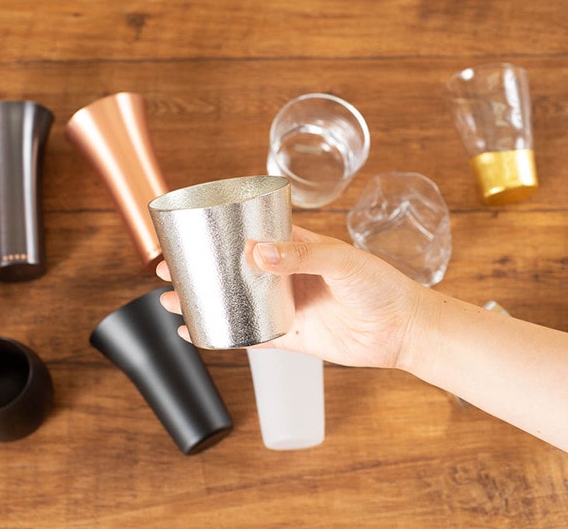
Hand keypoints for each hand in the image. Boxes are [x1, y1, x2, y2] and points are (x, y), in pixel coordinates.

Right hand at [157, 225, 427, 367]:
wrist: (401, 329)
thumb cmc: (379, 285)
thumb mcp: (342, 260)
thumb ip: (303, 255)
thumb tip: (258, 252)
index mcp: (294, 247)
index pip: (247, 233)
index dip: (217, 232)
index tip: (188, 230)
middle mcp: (283, 275)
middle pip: (230, 269)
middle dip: (198, 267)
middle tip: (166, 268)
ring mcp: (283, 305)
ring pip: (233, 301)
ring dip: (202, 300)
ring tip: (171, 300)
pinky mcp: (288, 335)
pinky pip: (248, 335)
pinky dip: (222, 334)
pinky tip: (197, 332)